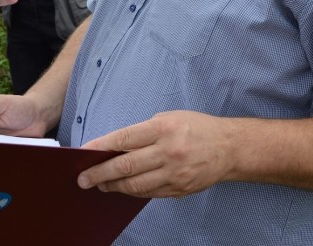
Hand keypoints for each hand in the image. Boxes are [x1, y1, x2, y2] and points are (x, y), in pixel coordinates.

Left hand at [77, 111, 233, 197]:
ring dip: (113, 186)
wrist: (229, 147)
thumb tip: (116, 148)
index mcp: (163, 128)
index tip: (84, 153)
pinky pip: (149, 193)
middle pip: (126, 166)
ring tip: (101, 184)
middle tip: (83, 179)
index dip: (101, 147)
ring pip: (135, 185)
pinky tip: (123, 188)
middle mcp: (168, 151)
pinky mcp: (179, 189)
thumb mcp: (170, 118)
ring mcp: (174, 173)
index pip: (124, 139)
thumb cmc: (197, 128)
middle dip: (100, 173)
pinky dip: (133, 191)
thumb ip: (144, 132)